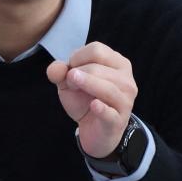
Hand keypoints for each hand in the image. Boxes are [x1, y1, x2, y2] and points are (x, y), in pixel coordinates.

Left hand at [46, 42, 137, 157]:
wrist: (94, 131)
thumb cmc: (85, 100)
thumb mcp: (69, 82)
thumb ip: (60, 72)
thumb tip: (55, 69)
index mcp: (118, 64)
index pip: (97, 50)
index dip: (77, 58)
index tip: (72, 70)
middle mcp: (126, 80)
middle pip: (98, 67)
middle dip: (77, 73)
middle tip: (71, 84)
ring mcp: (125, 101)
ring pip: (106, 87)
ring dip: (85, 85)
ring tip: (73, 88)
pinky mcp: (118, 120)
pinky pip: (109, 112)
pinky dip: (101, 108)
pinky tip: (93, 105)